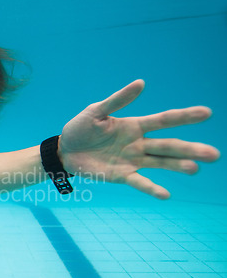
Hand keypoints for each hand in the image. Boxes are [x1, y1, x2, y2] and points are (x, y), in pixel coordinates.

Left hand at [59, 80, 219, 198]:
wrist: (64, 150)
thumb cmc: (81, 128)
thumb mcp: (96, 111)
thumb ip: (118, 100)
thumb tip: (141, 83)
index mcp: (134, 125)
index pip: (163, 120)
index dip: (184, 117)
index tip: (206, 113)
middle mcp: (138, 144)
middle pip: (168, 145)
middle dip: (190, 149)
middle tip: (214, 154)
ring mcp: (131, 161)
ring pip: (160, 163)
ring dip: (177, 166)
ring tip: (194, 168)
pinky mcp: (121, 175)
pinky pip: (139, 182)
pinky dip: (151, 188)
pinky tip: (165, 194)